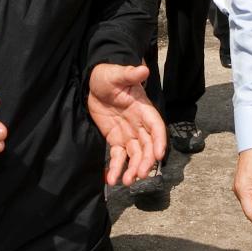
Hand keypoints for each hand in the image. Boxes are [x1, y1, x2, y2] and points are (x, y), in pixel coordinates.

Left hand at [88, 63, 166, 186]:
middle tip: (140, 174)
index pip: (156, 126)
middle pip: (147, 145)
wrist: (92, 83)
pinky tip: (112, 179)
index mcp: (143, 109)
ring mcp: (128, 133)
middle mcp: (139, 124)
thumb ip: (129, 74)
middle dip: (146, 161)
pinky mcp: (115, 139)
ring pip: (135, 154)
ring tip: (127, 181)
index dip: (159, 141)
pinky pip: (118, 156)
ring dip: (134, 168)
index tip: (158, 155)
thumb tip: (143, 69)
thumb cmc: (108, 75)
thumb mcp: (117, 74)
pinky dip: (116, 168)